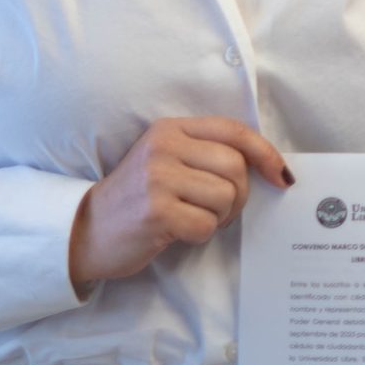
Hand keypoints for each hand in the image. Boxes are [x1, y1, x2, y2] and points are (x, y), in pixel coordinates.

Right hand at [68, 116, 293, 287]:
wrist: (84, 231)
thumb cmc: (137, 199)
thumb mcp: (167, 161)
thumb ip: (207, 155)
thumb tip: (267, 167)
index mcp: (170, 129)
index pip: (234, 131)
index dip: (265, 154)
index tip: (280, 176)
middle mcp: (163, 147)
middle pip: (236, 168)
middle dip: (240, 196)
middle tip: (221, 210)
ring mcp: (157, 178)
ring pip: (225, 197)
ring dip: (220, 217)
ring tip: (195, 219)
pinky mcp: (155, 212)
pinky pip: (206, 225)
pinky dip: (201, 235)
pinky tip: (179, 232)